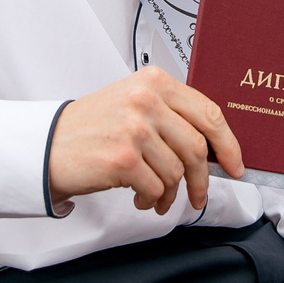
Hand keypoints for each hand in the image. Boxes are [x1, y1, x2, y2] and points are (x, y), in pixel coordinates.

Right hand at [49, 66, 243, 215]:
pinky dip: (152, 200)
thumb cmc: (94, 127)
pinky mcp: (122, 158)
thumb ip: (171, 115)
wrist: (48, 145)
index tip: (235, 166)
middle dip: (201, 179)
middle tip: (198, 195)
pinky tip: (140, 198)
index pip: (208, 113)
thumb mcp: (134, 103)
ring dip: (170, 193)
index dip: (228, 144)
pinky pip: (156, 188)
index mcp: (154, 82)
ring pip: (177, 172)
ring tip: (156, 197)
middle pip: (196, 148)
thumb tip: (214, 148)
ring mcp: (134, 129)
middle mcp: (146, 101)